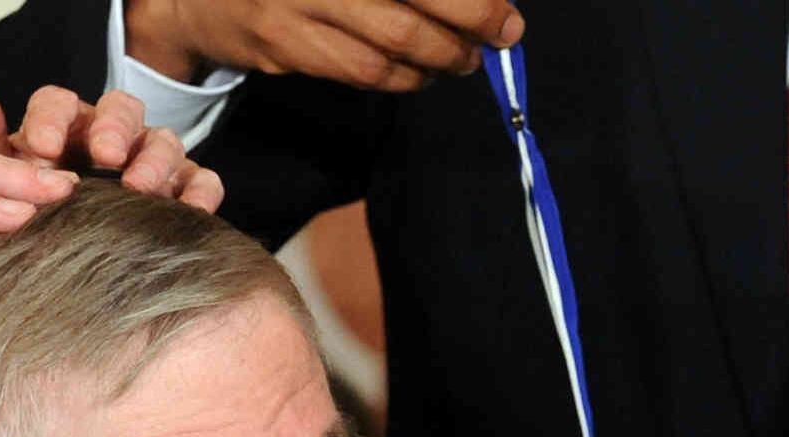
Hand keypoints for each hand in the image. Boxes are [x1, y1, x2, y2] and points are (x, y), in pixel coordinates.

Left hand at [0, 81, 224, 213]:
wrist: (71, 266)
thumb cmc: (34, 214)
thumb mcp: (0, 179)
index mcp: (64, 125)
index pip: (59, 102)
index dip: (51, 119)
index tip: (41, 149)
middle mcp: (113, 137)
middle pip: (121, 110)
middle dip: (113, 128)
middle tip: (103, 154)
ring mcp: (153, 162)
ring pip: (165, 141)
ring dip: (155, 160)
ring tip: (140, 188)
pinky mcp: (185, 191)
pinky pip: (204, 181)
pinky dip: (201, 192)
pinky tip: (189, 211)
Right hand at [124, 0, 524, 92]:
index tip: (504, 7)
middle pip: (411, 1)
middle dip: (470, 21)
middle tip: (503, 33)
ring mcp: (295, 5)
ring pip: (390, 46)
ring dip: (441, 57)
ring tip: (465, 58)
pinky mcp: (284, 45)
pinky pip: (361, 72)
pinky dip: (403, 77)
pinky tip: (422, 73)